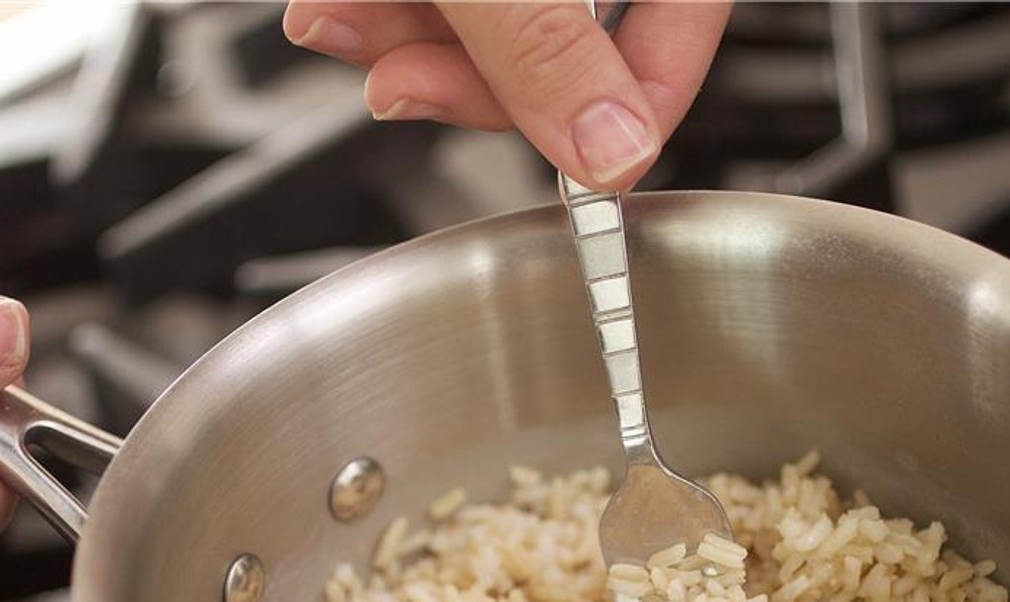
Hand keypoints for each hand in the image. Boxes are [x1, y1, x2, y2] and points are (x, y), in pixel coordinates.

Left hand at [282, 1, 730, 190]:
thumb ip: (545, 48)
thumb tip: (611, 152)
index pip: (673, 44)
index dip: (616, 122)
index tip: (566, 176)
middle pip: (569, 43)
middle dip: (465, 77)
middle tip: (397, 88)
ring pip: (496, 18)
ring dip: (407, 40)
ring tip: (336, 20)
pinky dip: (391, 1)